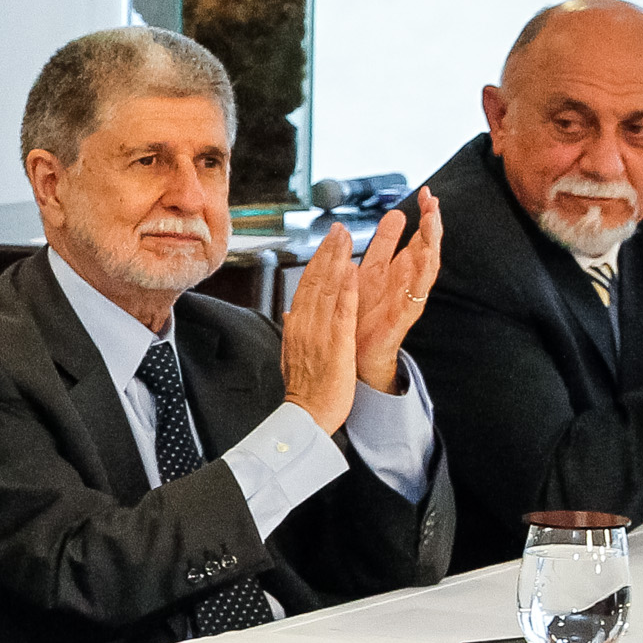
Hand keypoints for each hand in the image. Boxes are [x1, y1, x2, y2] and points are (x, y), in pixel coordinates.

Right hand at [278, 224, 359, 433]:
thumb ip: (293, 330)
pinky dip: (347, 290)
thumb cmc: (304, 389)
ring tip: (346, 237)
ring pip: (328, 289)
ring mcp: (319, 333)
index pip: (306, 286)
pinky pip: (342, 312)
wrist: (306, 414)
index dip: (318, 260)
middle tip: (338, 228)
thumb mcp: (292, 354)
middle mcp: (305, 324)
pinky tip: (352, 270)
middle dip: (328, 252)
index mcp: (296, 326)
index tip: (328, 242)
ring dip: (337, 260)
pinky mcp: (336, 344)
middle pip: (316, 280)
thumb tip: (290, 312)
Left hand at [349, 189, 442, 392]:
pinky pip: (413, 298)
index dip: (423, 217)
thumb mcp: (366, 276)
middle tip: (433, 203)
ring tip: (432, 224)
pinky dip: (416, 279)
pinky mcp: (401, 320)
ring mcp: (405, 301)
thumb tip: (391, 216)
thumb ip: (380, 247)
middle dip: (430, 226)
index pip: (413, 239)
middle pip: (424, 249)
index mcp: (392, 272)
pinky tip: (421, 261)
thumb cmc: (359, 320)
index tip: (426, 195)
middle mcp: (402, 285)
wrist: (353, 360)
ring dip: (429, 246)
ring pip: (424, 270)